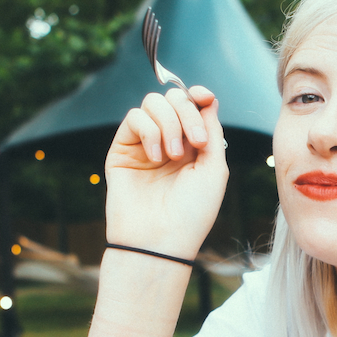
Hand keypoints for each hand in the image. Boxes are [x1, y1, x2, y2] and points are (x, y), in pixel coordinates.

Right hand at [104, 86, 228, 258]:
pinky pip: (134, 118)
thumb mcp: (215, 169)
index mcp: (194, 147)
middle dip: (187, 112)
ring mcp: (145, 144)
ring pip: (153, 103)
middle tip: (195, 143)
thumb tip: (208, 98)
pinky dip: (149, 131)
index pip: (193, 106)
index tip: (204, 97)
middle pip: (174, 99)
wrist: (160, 240)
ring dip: (169, 123)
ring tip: (174, 156)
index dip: (198, 95)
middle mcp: (170, 142)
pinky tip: (156, 158)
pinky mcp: (122, 149)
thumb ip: (212, 131)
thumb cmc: (192, 212)